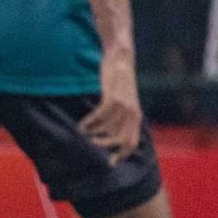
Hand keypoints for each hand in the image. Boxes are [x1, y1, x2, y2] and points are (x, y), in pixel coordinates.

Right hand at [79, 50, 141, 164]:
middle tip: (93, 144)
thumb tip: (109, 134)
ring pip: (107, 128)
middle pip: (121, 140)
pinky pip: (99, 117)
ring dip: (93, 133)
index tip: (108, 160)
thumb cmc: (120, 80)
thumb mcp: (126, 100)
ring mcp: (123, 106)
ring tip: (84, 132)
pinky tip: (81, 124)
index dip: (120, 154)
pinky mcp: (112, 98)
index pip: (131, 143)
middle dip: (106, 146)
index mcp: (136, 116)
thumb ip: (121, 116)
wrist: (122, 57)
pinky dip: (88, 122)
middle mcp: (132, 113)